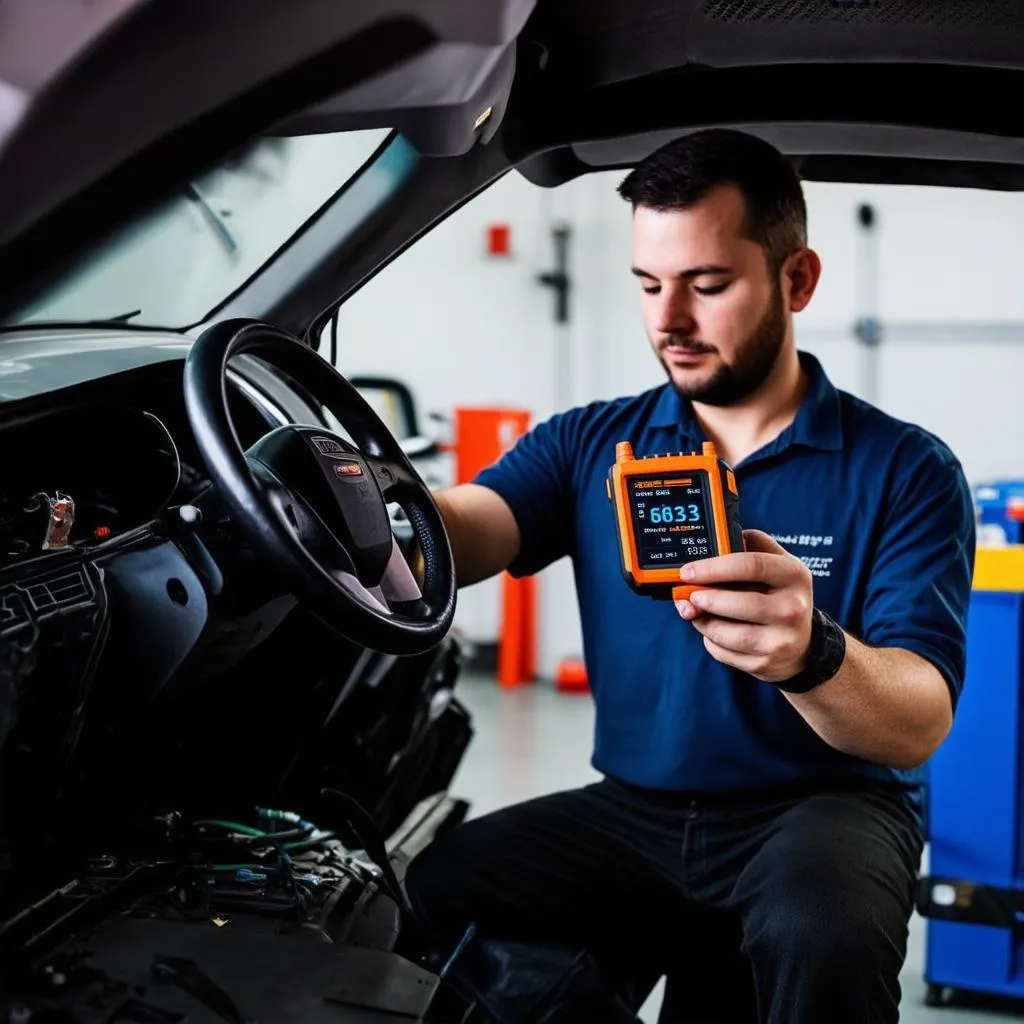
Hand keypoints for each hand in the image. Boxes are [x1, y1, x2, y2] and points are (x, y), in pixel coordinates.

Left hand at [675, 530, 813, 682]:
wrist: (801, 646)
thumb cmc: (779, 595)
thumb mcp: (776, 564)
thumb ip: (748, 546)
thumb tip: (711, 544)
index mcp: (794, 575)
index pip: (751, 565)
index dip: (714, 567)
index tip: (688, 571)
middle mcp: (793, 609)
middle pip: (741, 603)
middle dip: (706, 598)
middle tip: (689, 595)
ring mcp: (781, 640)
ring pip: (727, 633)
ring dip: (703, 622)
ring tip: (697, 612)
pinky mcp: (765, 663)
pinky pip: (723, 652)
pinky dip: (710, 640)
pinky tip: (712, 631)